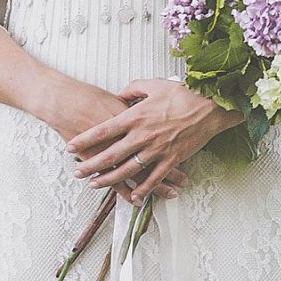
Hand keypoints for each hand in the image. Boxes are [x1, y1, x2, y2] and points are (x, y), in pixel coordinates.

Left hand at [53, 81, 186, 204]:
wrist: (209, 106)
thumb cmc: (182, 93)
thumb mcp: (154, 84)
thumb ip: (133, 89)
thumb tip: (119, 94)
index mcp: (136, 116)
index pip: (103, 130)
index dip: (85, 140)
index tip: (71, 146)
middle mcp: (142, 135)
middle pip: (110, 154)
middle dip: (91, 165)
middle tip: (76, 172)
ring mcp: (156, 150)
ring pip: (127, 170)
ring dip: (109, 179)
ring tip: (95, 185)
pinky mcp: (171, 160)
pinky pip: (153, 178)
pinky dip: (142, 189)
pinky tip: (132, 196)